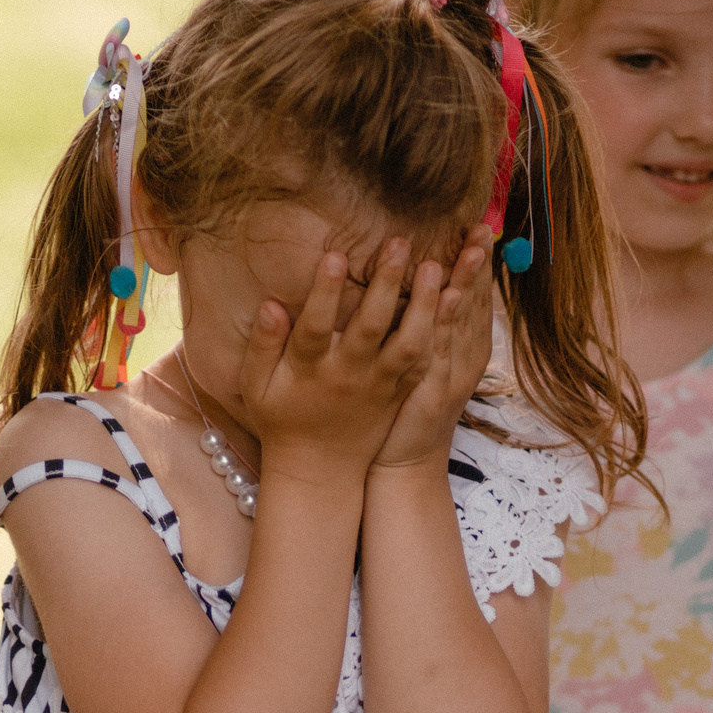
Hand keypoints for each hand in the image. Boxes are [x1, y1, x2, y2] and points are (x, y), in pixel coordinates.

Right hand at [238, 237, 449, 474]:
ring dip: (424, 304)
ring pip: (409, 344)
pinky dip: (441, 331)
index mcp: (310, 370)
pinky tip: (454, 299)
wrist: (319, 469)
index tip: (335, 255)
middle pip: (371, 327)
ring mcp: (380, 385)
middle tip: (400, 243)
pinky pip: (426, 360)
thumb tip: (271, 305)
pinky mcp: (400, 392)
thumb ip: (263, 346)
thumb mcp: (258, 387)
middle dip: (386, 284)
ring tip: (436, 266)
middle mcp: (349, 376)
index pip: (316, 326)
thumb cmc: (282, 419)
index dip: (325, 292)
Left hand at [376, 231, 495, 471]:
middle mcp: (465, 357)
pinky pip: (440, 350)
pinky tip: (451, 296)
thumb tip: (433, 282)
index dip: (479, 263)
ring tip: (471, 249)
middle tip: (482, 226)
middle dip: (479, 264)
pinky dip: (448, 322)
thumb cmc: (408, 406)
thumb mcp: (426, 360)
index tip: (480, 226)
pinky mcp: (434, 392)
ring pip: (463, 322)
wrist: (403, 463)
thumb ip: (430, 323)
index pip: (475, 295)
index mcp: (465, 345)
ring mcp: (453, 375)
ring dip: (468, 283)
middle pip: (475, 302)